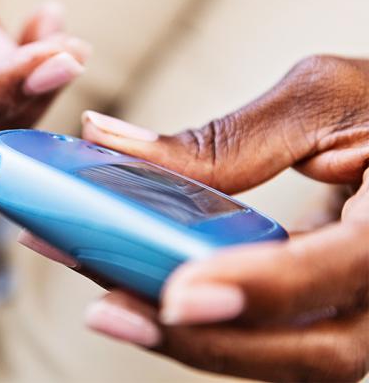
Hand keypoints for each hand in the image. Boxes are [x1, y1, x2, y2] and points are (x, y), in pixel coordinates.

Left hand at [29, 55, 368, 380]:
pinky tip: (146, 295)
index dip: (263, 287)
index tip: (181, 292)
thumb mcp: (319, 99)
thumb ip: (224, 138)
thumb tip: (106, 140)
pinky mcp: (333, 305)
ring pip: (290, 352)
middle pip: (318, 348)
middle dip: (209, 340)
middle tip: (115, 312)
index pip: (346, 268)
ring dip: (197, 339)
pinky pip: (275, 331)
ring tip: (114, 309)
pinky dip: (210, 321)